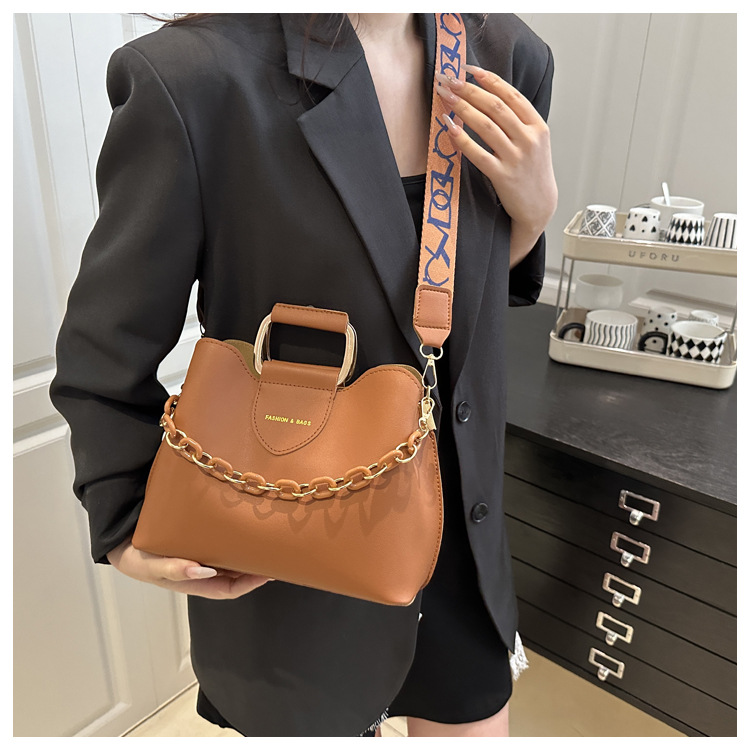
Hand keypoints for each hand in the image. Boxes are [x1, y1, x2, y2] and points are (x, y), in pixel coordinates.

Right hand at [106, 537, 274, 599]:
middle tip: (276, 550)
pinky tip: (244, 522)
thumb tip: (204, 570)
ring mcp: (202, 553)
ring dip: (247, 549)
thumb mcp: (152, 566)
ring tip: (266, 536)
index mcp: (195, 581)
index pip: (230, 588)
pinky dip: (234, 534)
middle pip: (236, 572)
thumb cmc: (138, 557)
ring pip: (232, 555)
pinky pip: (222, 539)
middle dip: (255, 566)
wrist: (121, 538)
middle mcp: (203, 569)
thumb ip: (175, 569)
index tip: (269, 571)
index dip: (250, 583)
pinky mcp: (199, 536)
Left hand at [434, 64, 556, 236]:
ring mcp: (516, 158)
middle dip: (469, 90)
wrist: (540, 207)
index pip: (512, 95)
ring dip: (462, 108)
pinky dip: (462, 139)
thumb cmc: (533, 172)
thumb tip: (490, 96)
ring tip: (445, 97)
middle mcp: (529, 140)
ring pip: (486, 126)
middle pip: (496, 107)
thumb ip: (518, 121)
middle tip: (449, 80)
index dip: (489, 80)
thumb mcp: (535, 142)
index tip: (469, 69)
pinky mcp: (503, 176)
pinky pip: (478, 154)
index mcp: (538, 127)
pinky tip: (448, 127)